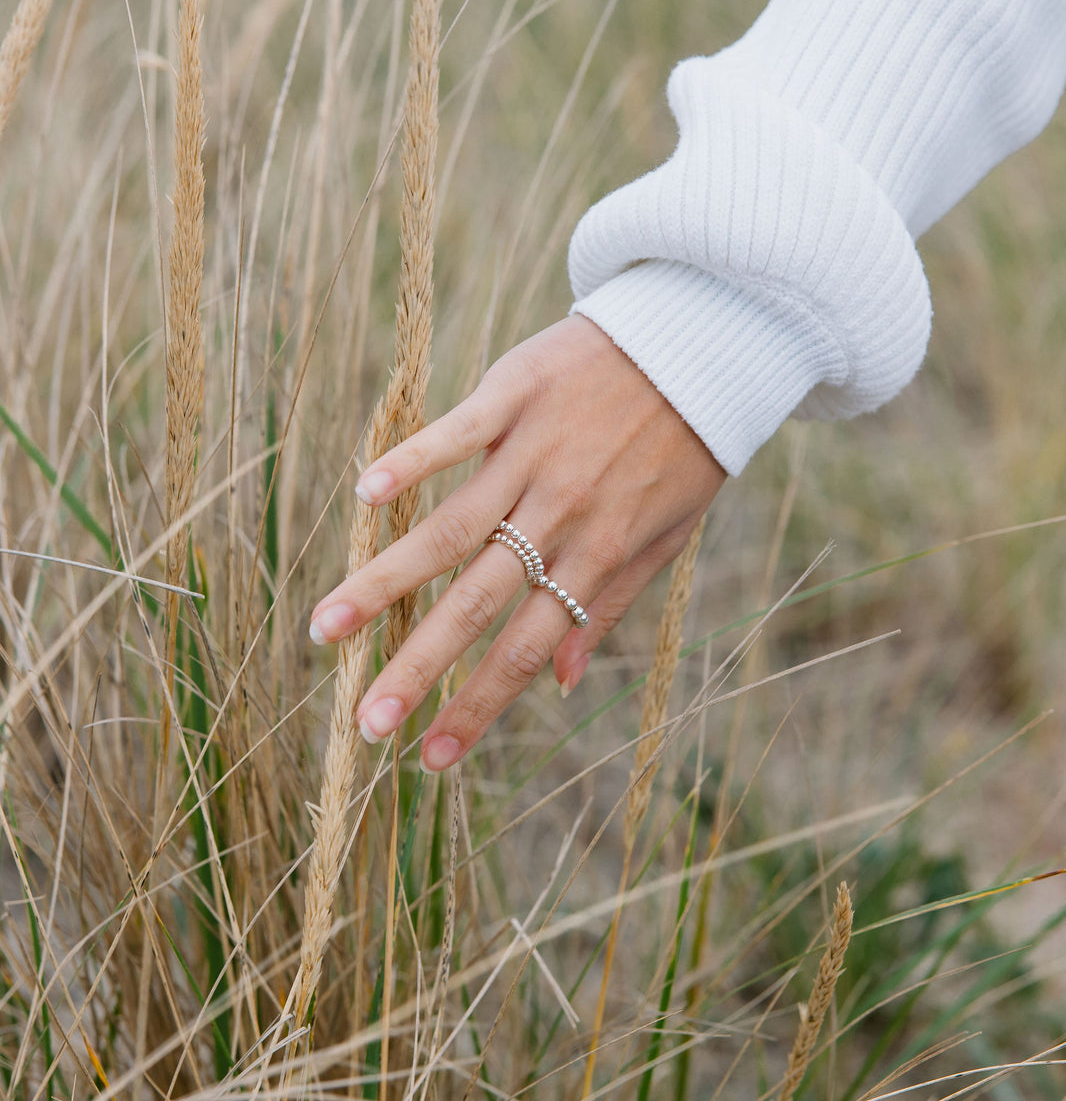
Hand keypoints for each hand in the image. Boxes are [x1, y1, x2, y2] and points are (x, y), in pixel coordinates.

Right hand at [309, 314, 725, 769]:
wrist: (703, 343)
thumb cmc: (685, 447)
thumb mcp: (667, 535)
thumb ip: (612, 604)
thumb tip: (566, 683)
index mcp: (598, 554)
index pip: (528, 648)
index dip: (479, 705)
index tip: (431, 757)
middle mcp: (561, 514)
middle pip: (476, 604)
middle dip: (418, 669)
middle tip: (364, 723)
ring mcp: (535, 454)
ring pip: (449, 529)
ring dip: (385, 581)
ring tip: (327, 626)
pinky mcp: (516, 394)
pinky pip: (457, 435)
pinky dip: (412, 462)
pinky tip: (366, 494)